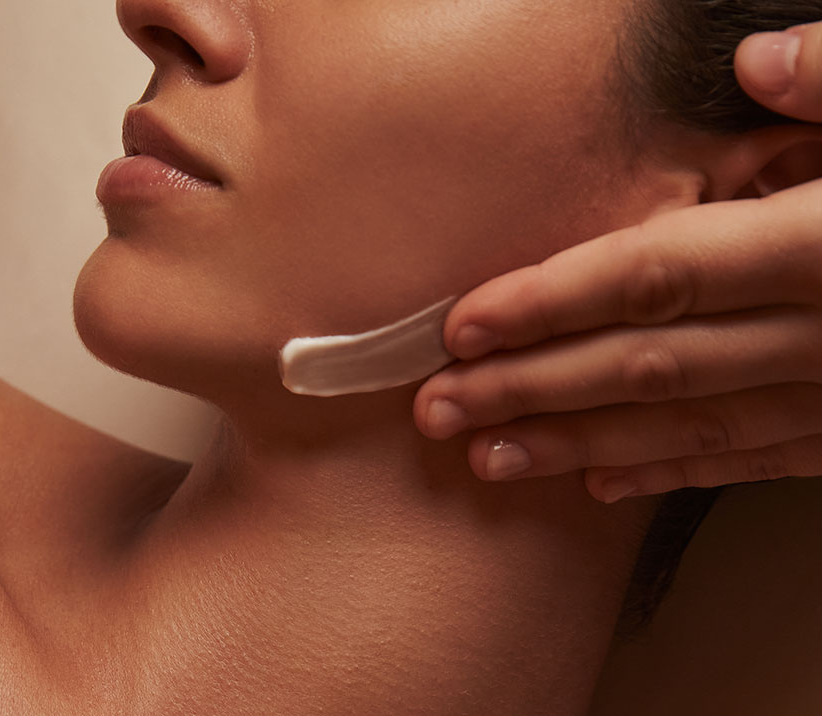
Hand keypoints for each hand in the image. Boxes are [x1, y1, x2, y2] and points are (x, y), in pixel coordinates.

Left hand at [414, 22, 821, 502]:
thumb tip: (762, 63)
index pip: (654, 275)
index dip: (552, 301)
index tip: (463, 327)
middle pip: (644, 364)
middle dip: (531, 388)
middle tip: (438, 411)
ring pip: (686, 427)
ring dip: (578, 443)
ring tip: (490, 460)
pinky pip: (753, 460)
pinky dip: (672, 471)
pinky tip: (604, 480)